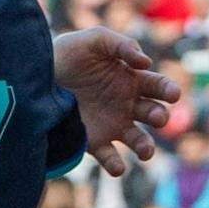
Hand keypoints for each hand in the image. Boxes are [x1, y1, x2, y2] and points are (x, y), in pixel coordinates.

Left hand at [54, 27, 178, 175]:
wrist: (36, 74)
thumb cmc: (68, 53)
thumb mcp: (93, 40)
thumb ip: (121, 45)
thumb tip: (146, 63)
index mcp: (132, 79)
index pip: (159, 86)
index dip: (169, 90)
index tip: (172, 94)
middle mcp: (127, 104)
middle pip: (154, 114)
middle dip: (160, 117)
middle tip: (156, 116)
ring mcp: (112, 124)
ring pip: (139, 140)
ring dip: (146, 147)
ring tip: (144, 150)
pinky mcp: (94, 140)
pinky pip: (110, 157)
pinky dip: (116, 165)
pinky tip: (117, 167)